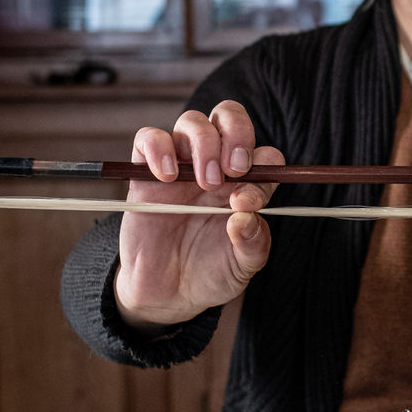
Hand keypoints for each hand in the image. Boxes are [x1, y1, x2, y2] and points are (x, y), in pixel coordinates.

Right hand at [114, 100, 283, 333]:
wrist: (168, 295)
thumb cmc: (212, 274)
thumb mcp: (243, 267)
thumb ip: (253, 243)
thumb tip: (245, 215)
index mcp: (246, 185)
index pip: (264, 154)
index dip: (262, 167)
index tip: (247, 200)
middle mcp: (217, 167)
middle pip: (229, 117)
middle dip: (237, 133)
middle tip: (232, 171)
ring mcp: (182, 167)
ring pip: (192, 121)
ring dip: (204, 144)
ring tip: (204, 182)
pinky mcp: (146, 174)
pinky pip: (148, 138)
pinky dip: (158, 147)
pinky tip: (166, 176)